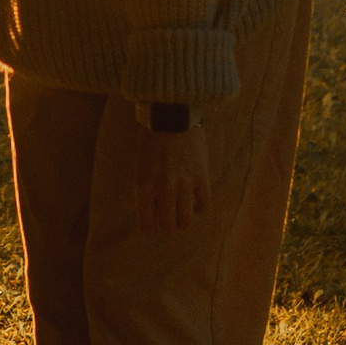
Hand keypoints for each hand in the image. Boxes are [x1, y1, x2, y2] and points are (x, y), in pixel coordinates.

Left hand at [131, 123, 210, 238]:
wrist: (171, 114)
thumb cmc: (152, 137)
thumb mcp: (141, 164)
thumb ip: (147, 187)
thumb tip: (155, 210)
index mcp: (144, 185)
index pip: (146, 225)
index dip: (150, 230)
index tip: (152, 229)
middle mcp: (164, 189)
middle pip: (168, 226)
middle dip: (168, 226)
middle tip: (169, 219)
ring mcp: (184, 184)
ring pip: (186, 221)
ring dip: (183, 220)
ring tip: (182, 213)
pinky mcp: (201, 177)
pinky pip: (204, 205)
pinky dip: (200, 208)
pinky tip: (196, 202)